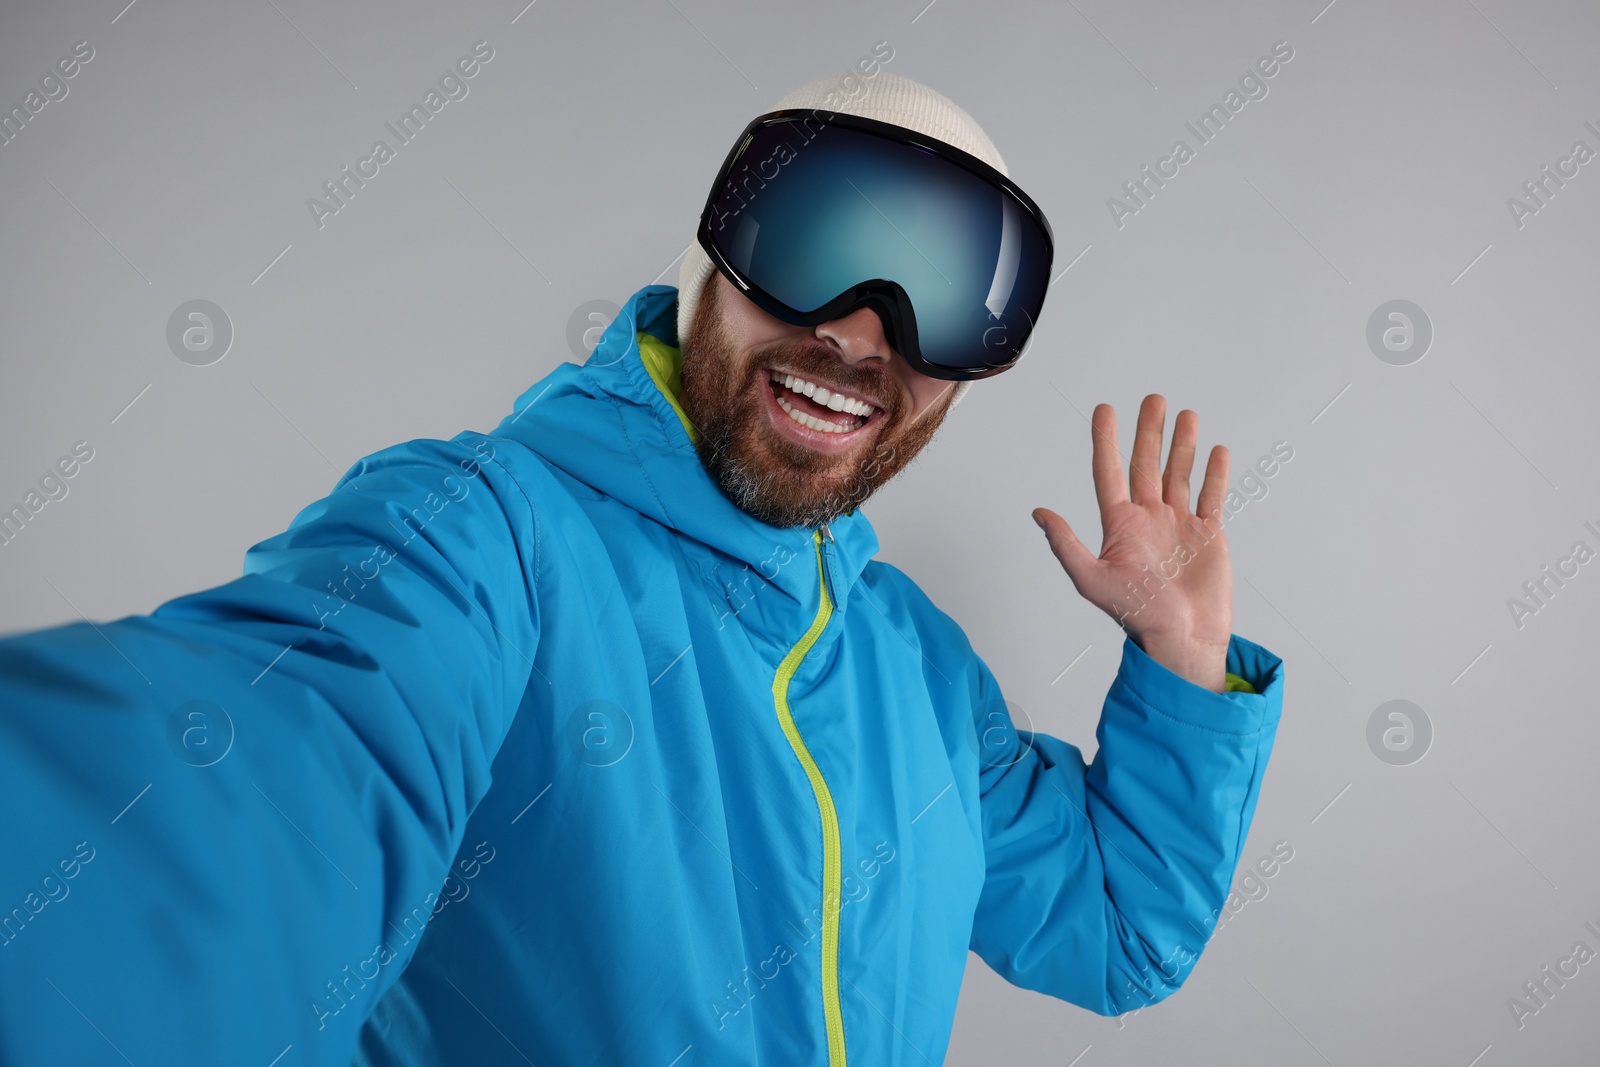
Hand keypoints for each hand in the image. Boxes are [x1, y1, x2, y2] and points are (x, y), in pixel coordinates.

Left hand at [1032, 395, 1233, 691]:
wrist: (1182, 639)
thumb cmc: (1137, 615)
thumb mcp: (1092, 580)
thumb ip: (1065, 545)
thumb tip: (1039, 513)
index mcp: (1120, 526)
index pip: (1109, 472)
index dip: (1106, 440)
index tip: (1104, 409)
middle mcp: (1148, 519)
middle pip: (1146, 465)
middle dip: (1149, 431)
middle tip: (1152, 399)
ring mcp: (1179, 525)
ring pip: (1179, 474)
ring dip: (1182, 445)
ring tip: (1185, 414)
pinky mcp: (1208, 535)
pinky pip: (1212, 496)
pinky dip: (1215, 474)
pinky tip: (1216, 452)